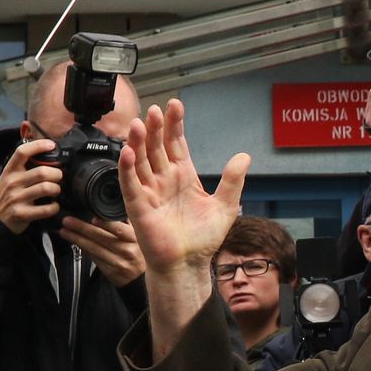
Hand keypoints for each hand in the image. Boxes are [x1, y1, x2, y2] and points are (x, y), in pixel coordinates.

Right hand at [0, 138, 62, 233]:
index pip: (22, 152)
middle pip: (42, 172)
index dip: (38, 146)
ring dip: (57, 189)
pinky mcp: (22, 214)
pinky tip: (53, 206)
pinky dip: (55, 207)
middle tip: (58, 178)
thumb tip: (47, 157)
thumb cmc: (5, 195)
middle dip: (57, 174)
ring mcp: (16, 199)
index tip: (51, 145)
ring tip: (55, 191)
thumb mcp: (8, 178)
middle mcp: (12, 183)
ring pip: (46, 188)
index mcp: (10, 171)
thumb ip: (23, 168)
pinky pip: (46, 209)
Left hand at [59, 216, 145, 286]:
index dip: (104, 223)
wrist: (142, 279)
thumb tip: (114, 207)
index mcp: (135, 239)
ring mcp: (118, 262)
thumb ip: (129, 224)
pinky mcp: (110, 271)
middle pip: (101, 238)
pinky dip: (83, 249)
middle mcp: (127, 250)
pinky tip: (74, 243)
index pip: (119, 229)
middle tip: (68, 221)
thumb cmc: (140, 254)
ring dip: (77, 239)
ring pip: (94, 249)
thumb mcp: (140, 237)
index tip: (91, 218)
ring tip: (65, 231)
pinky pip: (93, 258)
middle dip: (82, 228)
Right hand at [120, 102, 248, 274]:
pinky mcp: (138, 206)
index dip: (174, 124)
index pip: (176, 143)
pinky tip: (128, 152)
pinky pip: (130, 184)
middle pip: (156, 147)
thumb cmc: (203, 239)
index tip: (175, 105)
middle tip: (155, 110)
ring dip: (137, 142)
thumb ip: (232, 181)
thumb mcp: (225, 206)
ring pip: (140, 161)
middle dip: (155, 128)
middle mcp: (164, 180)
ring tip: (137, 124)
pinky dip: (127, 168)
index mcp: (183, 176)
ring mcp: (150, 191)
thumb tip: (244, 156)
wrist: (189, 264)